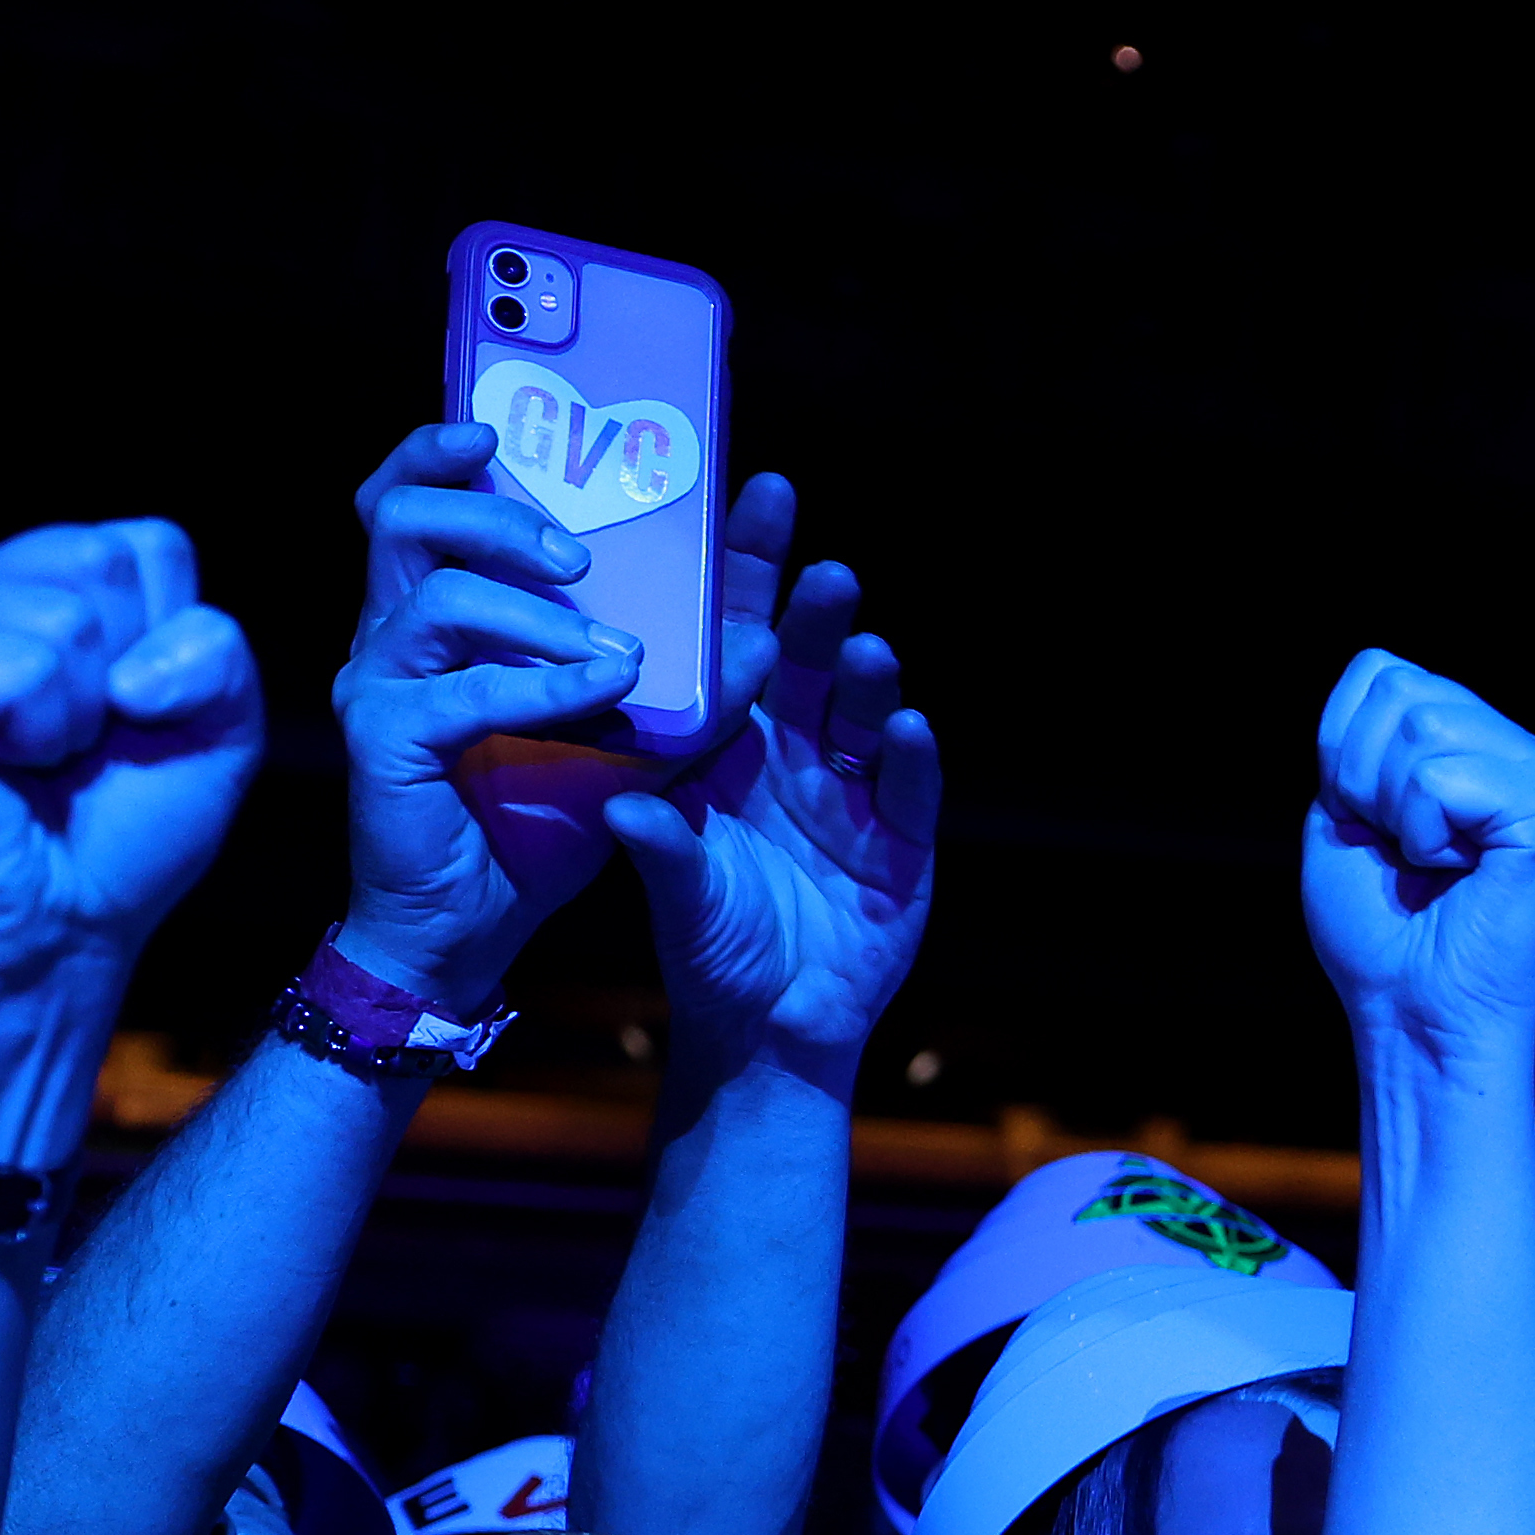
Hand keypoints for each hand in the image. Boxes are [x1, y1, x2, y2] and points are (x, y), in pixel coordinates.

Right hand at [0, 521, 263, 1002]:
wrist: (63, 925)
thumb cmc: (126, 831)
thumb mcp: (218, 731)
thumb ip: (218, 653)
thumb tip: (133, 668)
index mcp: (36, 578)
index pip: (150, 544)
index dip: (172, 645)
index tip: (133, 713)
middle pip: (104, 559)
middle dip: (126, 672)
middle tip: (79, 742)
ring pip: (65, 615)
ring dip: (78, 715)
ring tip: (35, 759)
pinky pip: (19, 668)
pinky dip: (36, 732)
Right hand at [331, 423, 646, 1011]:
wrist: (469, 925)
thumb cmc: (534, 820)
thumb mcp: (621, 731)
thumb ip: (676, 676)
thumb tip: (758, 628)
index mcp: (434, 609)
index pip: (418, 495)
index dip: (446, 448)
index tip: (498, 427)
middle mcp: (394, 630)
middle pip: (404, 513)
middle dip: (496, 512)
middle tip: (578, 557)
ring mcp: (382, 681)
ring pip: (434, 592)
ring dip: (533, 607)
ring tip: (615, 646)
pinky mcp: (384, 738)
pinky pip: (462, 691)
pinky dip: (541, 685)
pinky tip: (602, 693)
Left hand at [608, 474, 940, 1085]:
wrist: (773, 1034)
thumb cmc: (714, 954)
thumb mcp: (681, 900)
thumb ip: (663, 856)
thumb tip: (628, 816)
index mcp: (728, 746)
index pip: (736, 641)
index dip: (744, 574)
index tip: (751, 500)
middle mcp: (792, 755)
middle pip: (805, 663)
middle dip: (812, 612)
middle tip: (818, 569)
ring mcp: (852, 796)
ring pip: (860, 714)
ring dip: (861, 678)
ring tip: (858, 648)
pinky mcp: (902, 844)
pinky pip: (906, 791)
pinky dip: (905, 761)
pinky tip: (904, 731)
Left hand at [1300, 650, 1534, 1079]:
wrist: (1413, 1017)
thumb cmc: (1381, 934)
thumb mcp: (1345, 813)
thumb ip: (1362, 737)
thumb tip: (1385, 675)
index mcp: (1476, 741)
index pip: (1381, 669)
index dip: (1342, 747)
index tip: (1367, 824)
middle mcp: (1518, 748)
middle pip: (1399, 687)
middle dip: (1362, 776)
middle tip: (1397, 851)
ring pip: (1420, 726)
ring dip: (1393, 809)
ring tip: (1428, 864)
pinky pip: (1441, 778)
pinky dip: (1422, 834)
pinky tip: (1456, 875)